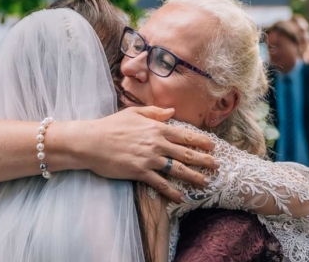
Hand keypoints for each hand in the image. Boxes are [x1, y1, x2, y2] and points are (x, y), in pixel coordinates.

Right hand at [74, 106, 217, 202]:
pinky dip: (172, 191)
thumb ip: (155, 112)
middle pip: (186, 153)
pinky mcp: (140, 172)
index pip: (185, 134)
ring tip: (206, 182)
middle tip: (217, 166)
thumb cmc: (111, 125)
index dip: (201, 141)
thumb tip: (172, 111)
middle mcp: (157, 143)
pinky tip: (181, 197)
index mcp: (157, 127)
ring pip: (178, 169)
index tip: (213, 146)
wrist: (91, 141)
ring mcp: (150, 159)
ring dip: (194, 176)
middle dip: (204, 160)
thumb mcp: (134, 112)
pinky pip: (160, 183)